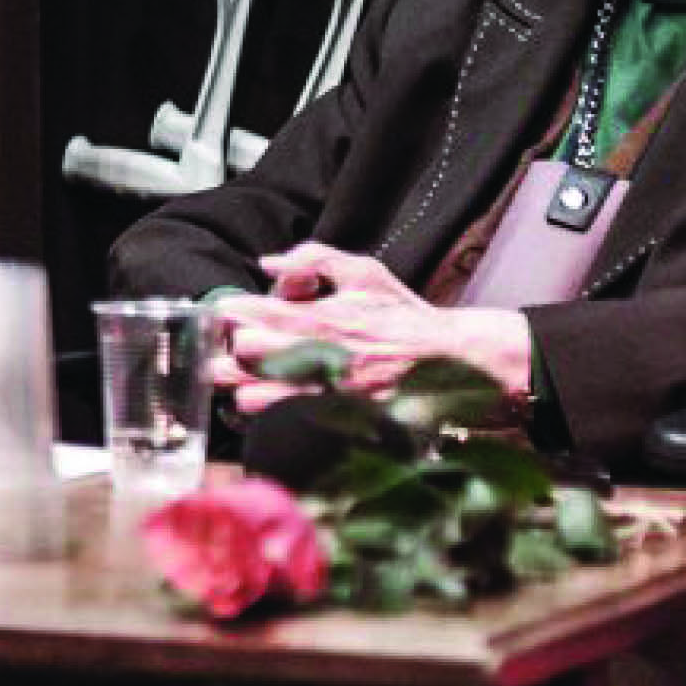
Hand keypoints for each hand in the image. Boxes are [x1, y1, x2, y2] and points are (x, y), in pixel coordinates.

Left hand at [206, 244, 534, 411]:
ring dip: (244, 390)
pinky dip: (271, 417)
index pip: (254, 316)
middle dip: (232, 354)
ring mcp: (328, 395)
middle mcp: (322, 357)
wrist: (455, 362)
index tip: (230, 317)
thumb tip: (269, 263)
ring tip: (247, 383)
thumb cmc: (405, 318)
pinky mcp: (336, 424)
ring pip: (255, 398)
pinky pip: (284, 425)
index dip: (232, 316)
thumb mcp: (365, 273)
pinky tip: (273, 408)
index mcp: (324, 318)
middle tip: (234, 352)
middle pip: (246, 357)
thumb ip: (314, 260)